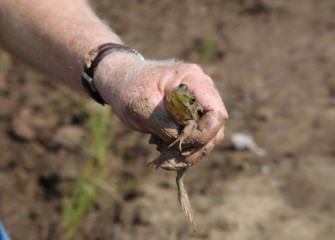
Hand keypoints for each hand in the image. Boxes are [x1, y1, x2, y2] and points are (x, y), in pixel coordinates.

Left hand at [93, 53, 227, 169]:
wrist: (123, 80)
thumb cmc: (130, 87)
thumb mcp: (142, 105)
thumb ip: (164, 124)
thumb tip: (183, 144)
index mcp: (193, 80)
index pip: (216, 113)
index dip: (204, 134)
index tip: (180, 144)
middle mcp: (202, 90)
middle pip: (216, 127)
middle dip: (197, 147)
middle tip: (171, 161)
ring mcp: (199, 102)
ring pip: (209, 135)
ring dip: (190, 152)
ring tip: (166, 161)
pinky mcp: (192, 114)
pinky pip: (197, 135)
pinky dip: (184, 149)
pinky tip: (166, 154)